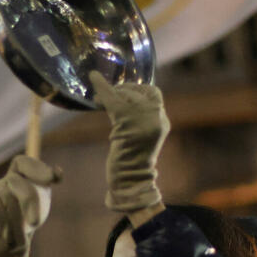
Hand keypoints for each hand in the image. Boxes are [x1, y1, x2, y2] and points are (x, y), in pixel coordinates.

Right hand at [0, 155, 60, 256]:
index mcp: (18, 181)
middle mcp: (1, 184)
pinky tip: (6, 235)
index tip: (55, 178)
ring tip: (19, 239)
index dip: (37, 168)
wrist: (6, 256)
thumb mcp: (38, 211)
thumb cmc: (24, 232)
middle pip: (16, 180)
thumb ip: (43, 191)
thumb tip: (58, 172)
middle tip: (36, 223)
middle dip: (30, 200)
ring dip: (16, 222)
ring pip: (5, 196)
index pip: (23, 163)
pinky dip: (3, 222)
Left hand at [90, 71, 169, 212]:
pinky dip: (102, 86)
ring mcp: (142, 117)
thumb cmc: (132, 165)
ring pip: (126, 94)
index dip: (139, 90)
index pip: (155, 94)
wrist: (131, 179)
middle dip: (124, 89)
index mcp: (162, 122)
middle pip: (140, 91)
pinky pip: (113, 96)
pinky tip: (94, 77)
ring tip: (99, 96)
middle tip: (110, 93)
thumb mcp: (140, 140)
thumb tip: (124, 105)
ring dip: (112, 91)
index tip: (125, 91)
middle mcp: (156, 117)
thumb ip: (138, 123)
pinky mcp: (125, 117)